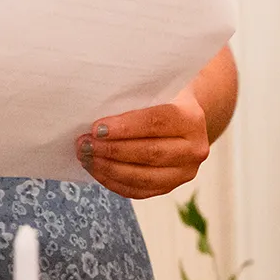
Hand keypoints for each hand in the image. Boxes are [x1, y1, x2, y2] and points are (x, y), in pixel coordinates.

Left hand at [77, 88, 210, 199]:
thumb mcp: (158, 88)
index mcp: (192, 119)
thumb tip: (95, 106)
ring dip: (109, 169)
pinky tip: (97, 170)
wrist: (185, 117)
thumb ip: (135, 96)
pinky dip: (114, 182)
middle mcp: (195, 148)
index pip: (156, 123)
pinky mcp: (171, 187)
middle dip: (112, 150)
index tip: (96, 128)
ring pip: (143, 176)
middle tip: (84, 144)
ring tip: (86, 157)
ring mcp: (185, 172)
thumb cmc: (164, 98)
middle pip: (149, 153)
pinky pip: (139, 191)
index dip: (125, 127)